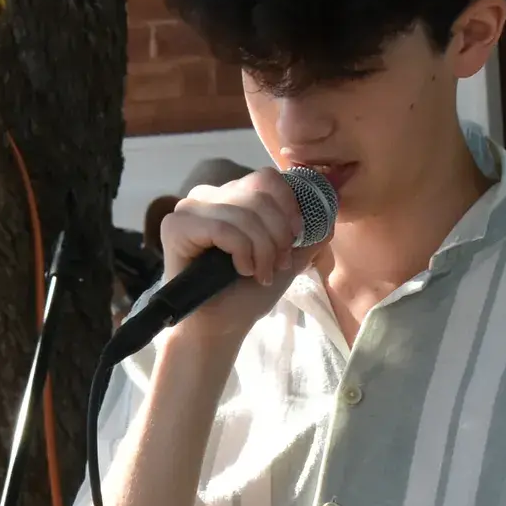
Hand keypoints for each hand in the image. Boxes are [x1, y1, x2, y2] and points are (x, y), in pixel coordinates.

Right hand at [158, 168, 325, 348]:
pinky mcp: (176, 226)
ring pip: (244, 214)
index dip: (288, 207)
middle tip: (276, 265)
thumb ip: (308, 236)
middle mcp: (209, 195)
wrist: (221, 326)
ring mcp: (189, 209)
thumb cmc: (247, 292)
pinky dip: (242, 253)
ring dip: (262, 250)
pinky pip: (224, 228)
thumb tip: (329, 216)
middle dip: (277, 236)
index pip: (267, 179)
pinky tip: (241, 270)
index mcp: (233, 196)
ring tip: (260, 273)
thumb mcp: (287, 260)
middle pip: (259, 195)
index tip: (294, 240)